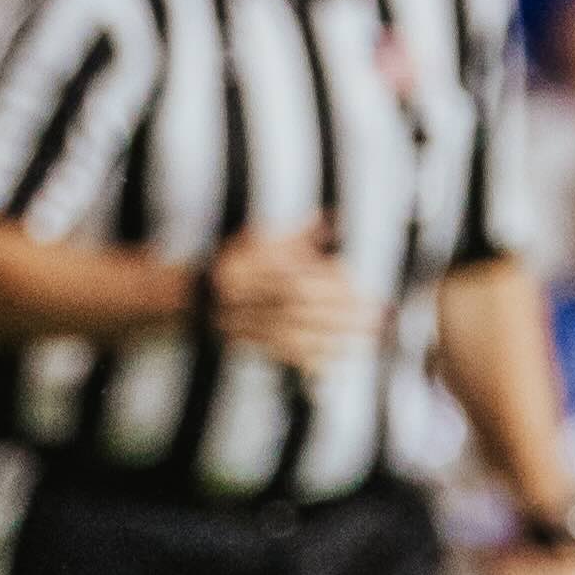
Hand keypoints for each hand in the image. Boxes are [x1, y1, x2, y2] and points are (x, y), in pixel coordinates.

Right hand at [205, 224, 383, 367]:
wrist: (197, 294)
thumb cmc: (237, 261)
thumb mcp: (262, 237)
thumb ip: (297, 232)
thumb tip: (328, 217)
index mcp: (256, 267)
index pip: (299, 276)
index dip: (329, 281)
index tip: (355, 281)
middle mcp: (254, 297)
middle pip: (304, 307)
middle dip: (343, 312)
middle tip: (377, 315)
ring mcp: (253, 323)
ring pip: (299, 332)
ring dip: (337, 337)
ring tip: (369, 337)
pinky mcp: (255, 343)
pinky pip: (288, 353)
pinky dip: (316, 357)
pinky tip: (342, 355)